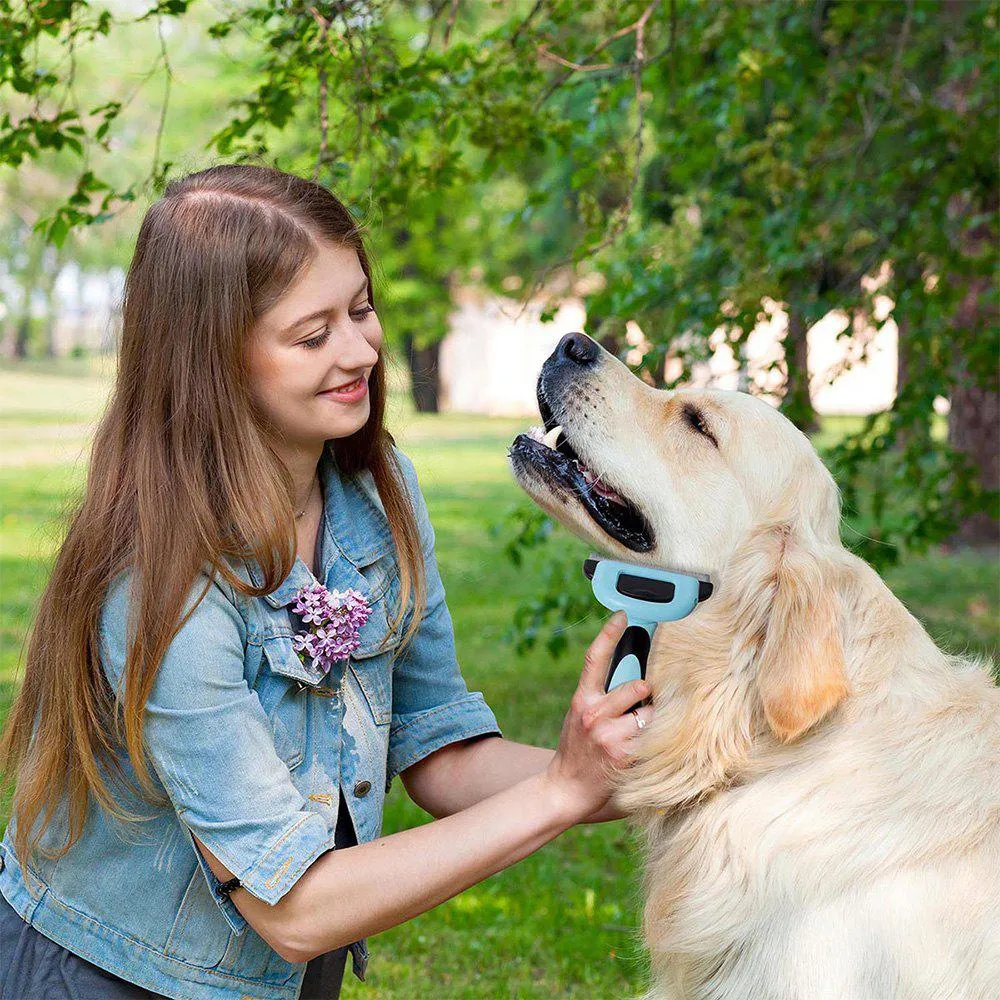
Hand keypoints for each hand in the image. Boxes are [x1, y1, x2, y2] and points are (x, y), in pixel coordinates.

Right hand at [543, 611, 653, 823]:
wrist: (567, 788)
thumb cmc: (578, 748)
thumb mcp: (580, 715)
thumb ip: (602, 695)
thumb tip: (634, 672)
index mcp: (582, 700)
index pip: (595, 659)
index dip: (609, 634)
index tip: (623, 615)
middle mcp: (595, 715)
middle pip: (637, 686)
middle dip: (648, 692)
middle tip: (649, 703)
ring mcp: (611, 736)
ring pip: (651, 712)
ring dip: (656, 718)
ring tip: (649, 728)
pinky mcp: (626, 756)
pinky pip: (654, 738)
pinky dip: (660, 740)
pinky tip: (657, 748)